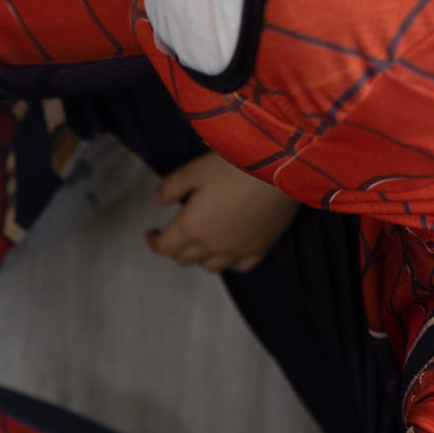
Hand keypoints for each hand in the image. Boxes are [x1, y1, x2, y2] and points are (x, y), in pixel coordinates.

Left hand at [145, 152, 300, 273]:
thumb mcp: (195, 169)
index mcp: (192, 226)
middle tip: (175, 235)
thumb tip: (157, 201)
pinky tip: (230, 249)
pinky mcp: (260, 249)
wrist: (281, 170)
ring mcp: (237, 251)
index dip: (154, 242)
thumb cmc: (237, 166)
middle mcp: (212, 245)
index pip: (164, 247)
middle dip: (175, 247)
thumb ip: (171, 187)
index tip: (152, 234)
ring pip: (210, 266)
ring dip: (200, 257)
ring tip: (201, 242)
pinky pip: (239, 266)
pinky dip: (230, 261)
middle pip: (185, 259)